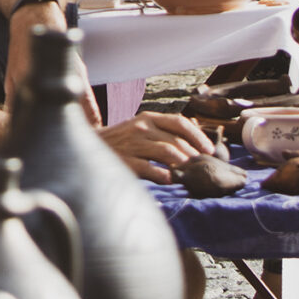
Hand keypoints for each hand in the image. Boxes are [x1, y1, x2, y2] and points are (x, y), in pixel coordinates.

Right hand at [99, 112, 216, 183]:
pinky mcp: (125, 160)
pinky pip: (150, 169)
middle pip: (177, 141)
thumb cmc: (122, 140)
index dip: (198, 136)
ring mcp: (133, 143)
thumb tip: (195, 141)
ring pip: (167, 153)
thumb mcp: (141, 128)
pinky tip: (170, 180)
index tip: (209, 150)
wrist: (89, 146)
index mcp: (148, 118)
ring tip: (188, 173)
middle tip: (201, 167)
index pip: (180, 123)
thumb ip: (163, 132)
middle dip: (193, 155)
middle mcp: (142, 127)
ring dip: (182, 164)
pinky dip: (163, 175)